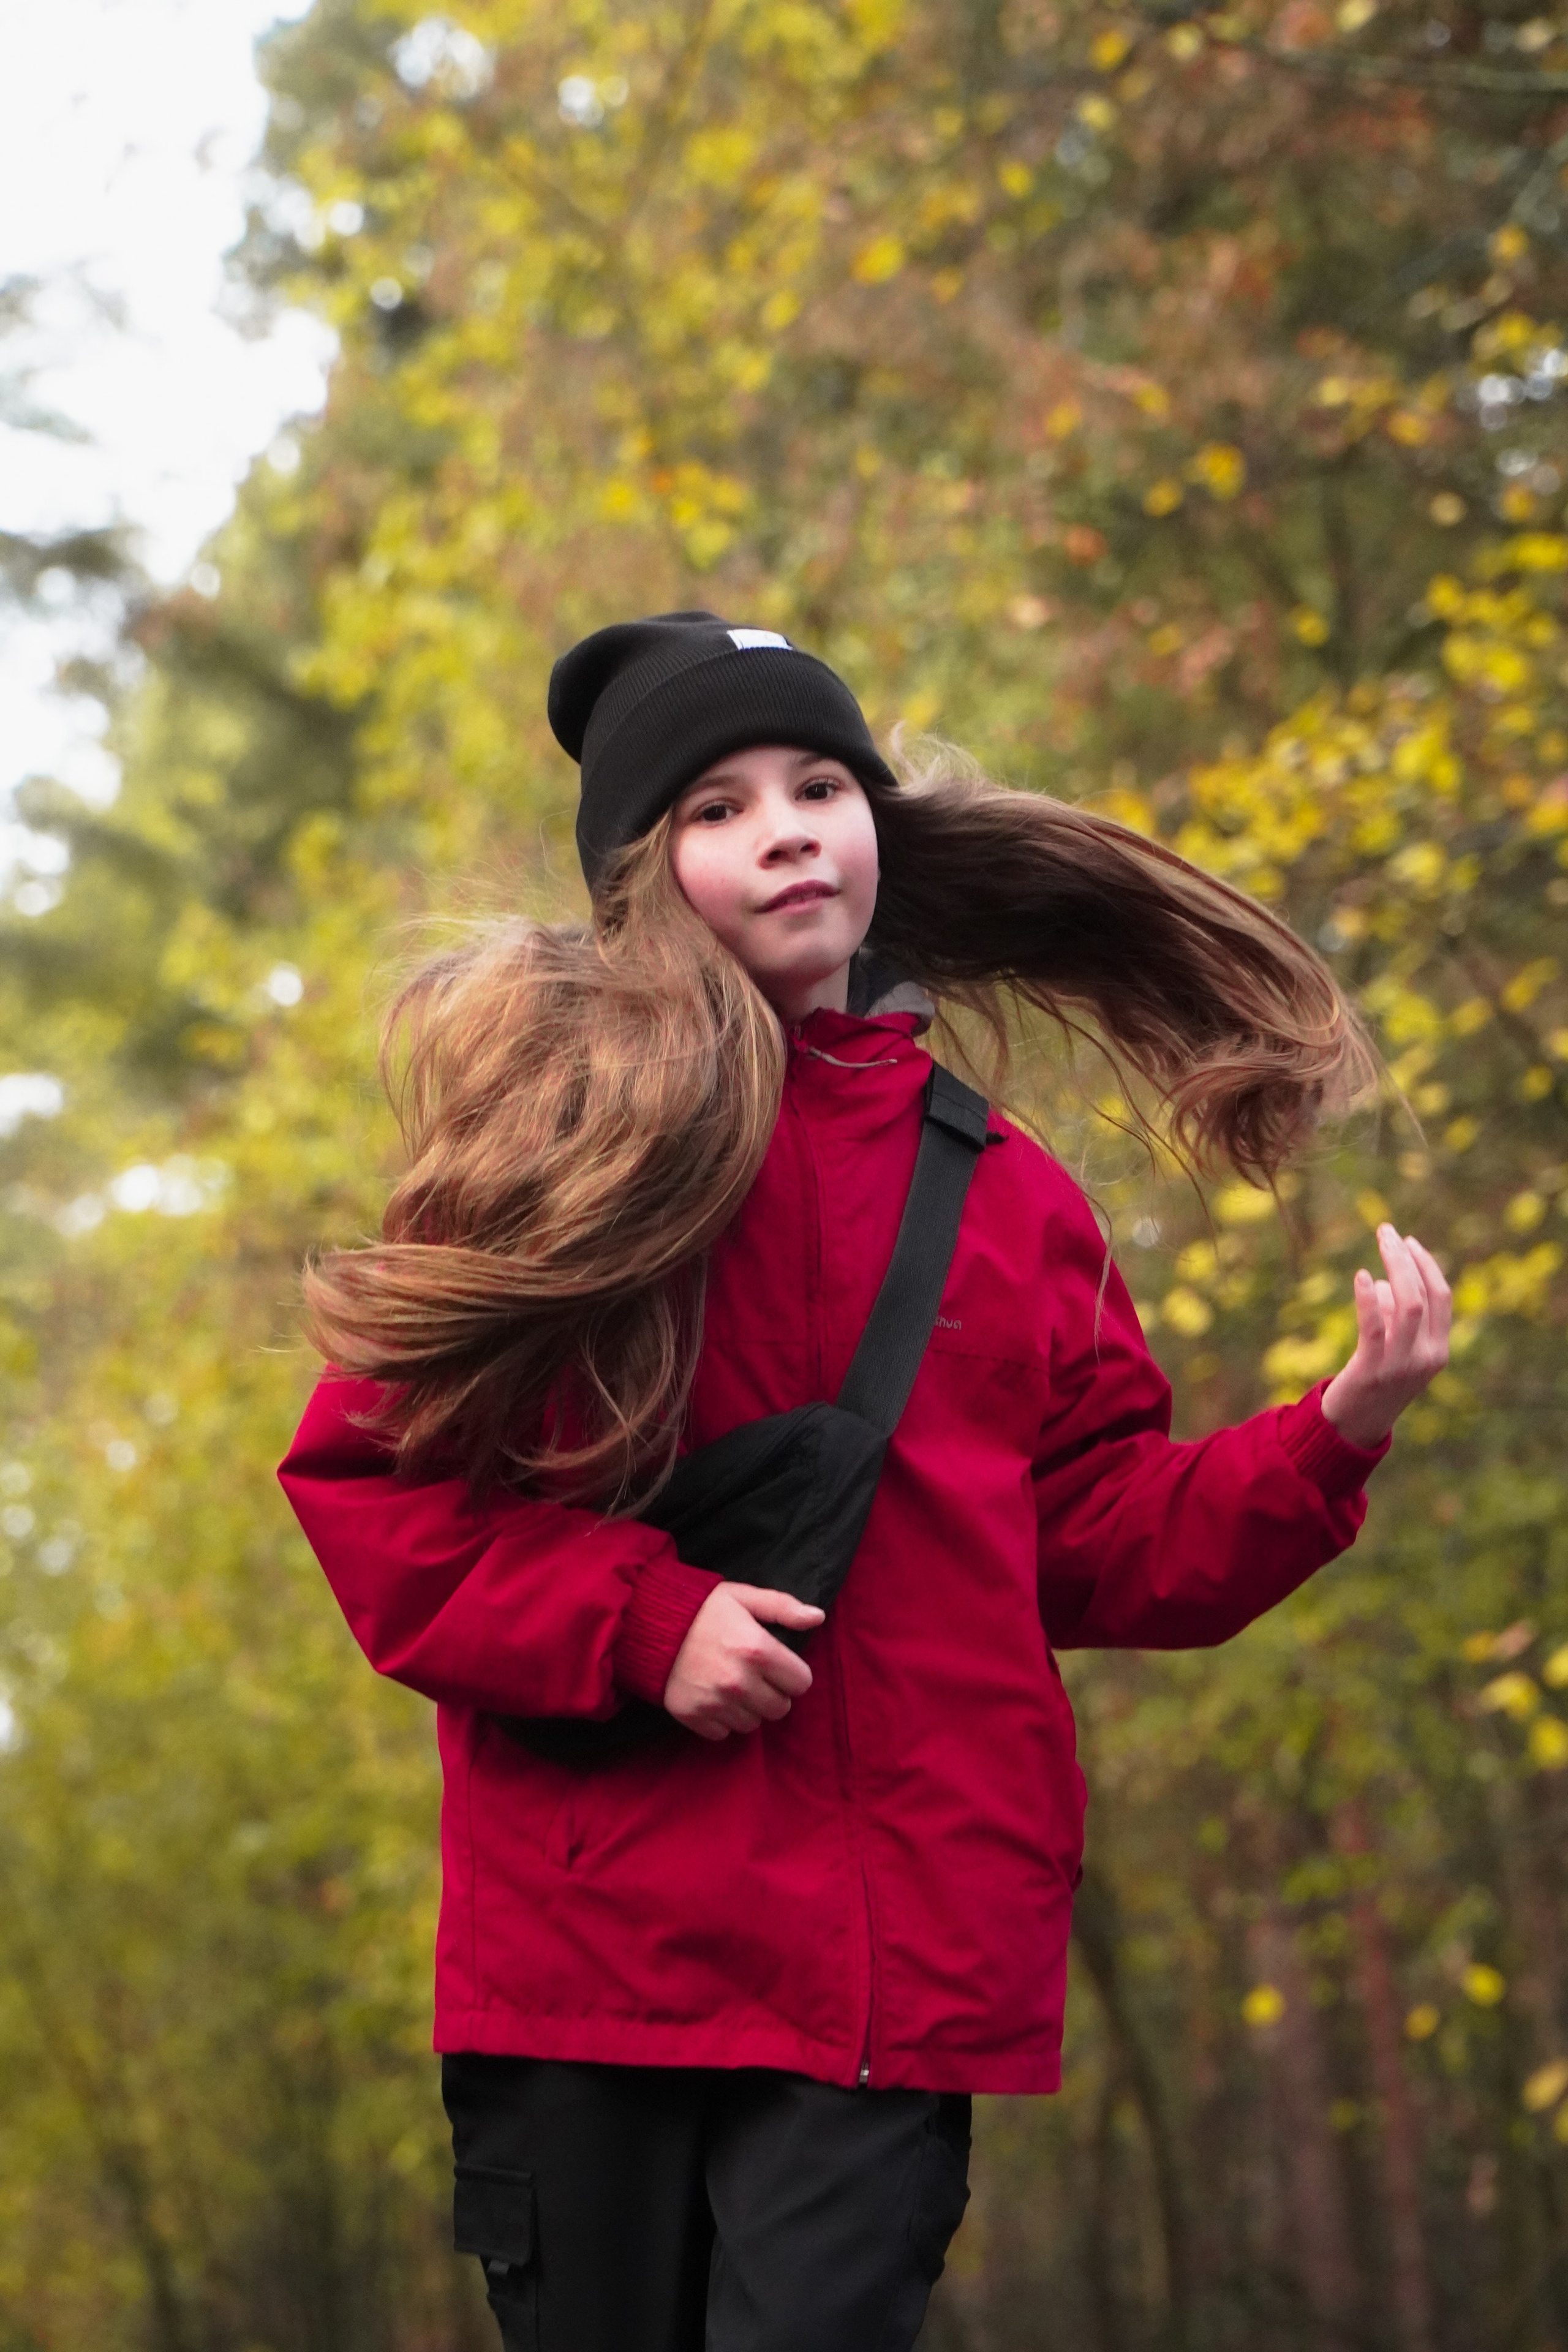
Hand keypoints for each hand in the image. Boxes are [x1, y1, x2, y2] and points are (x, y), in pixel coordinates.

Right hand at [663, 1584, 824, 1741]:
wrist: (645, 1623)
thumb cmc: (700, 1607)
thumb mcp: (743, 1597)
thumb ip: (783, 1607)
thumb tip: (817, 1617)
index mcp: (757, 1649)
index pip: (801, 1683)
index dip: (793, 1673)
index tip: (779, 1665)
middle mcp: (739, 1681)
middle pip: (780, 1708)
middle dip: (773, 1692)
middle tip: (756, 1675)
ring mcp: (715, 1702)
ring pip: (753, 1724)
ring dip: (748, 1708)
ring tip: (732, 1684)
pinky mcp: (693, 1716)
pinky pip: (723, 1733)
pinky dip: (722, 1719)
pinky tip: (713, 1696)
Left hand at [1320, 1225, 1451, 1448]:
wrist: (1354, 1427)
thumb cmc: (1374, 1381)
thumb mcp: (1395, 1349)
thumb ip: (1396, 1317)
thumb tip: (1387, 1282)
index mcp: (1438, 1350)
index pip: (1441, 1298)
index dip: (1427, 1266)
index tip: (1409, 1241)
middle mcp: (1426, 1356)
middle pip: (1423, 1295)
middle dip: (1406, 1257)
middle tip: (1386, 1231)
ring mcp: (1401, 1364)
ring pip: (1406, 1304)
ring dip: (1393, 1267)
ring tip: (1379, 1242)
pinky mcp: (1371, 1370)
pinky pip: (1374, 1328)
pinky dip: (1370, 1299)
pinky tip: (1362, 1276)